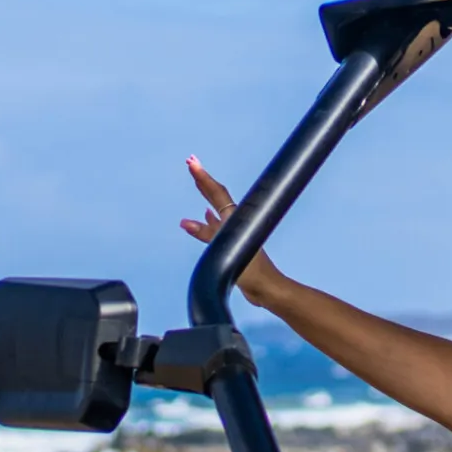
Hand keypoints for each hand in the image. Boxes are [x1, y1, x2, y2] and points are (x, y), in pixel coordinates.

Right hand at [179, 157, 287, 307]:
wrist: (267, 288)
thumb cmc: (252, 271)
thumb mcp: (227, 251)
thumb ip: (207, 235)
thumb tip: (185, 222)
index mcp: (237, 220)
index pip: (217, 193)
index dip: (203, 178)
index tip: (192, 163)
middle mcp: (237, 222)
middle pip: (217, 196)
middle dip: (203, 180)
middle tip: (190, 163)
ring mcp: (236, 232)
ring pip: (217, 209)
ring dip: (206, 196)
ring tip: (197, 183)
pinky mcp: (235, 245)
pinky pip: (218, 226)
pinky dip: (210, 219)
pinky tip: (205, 215)